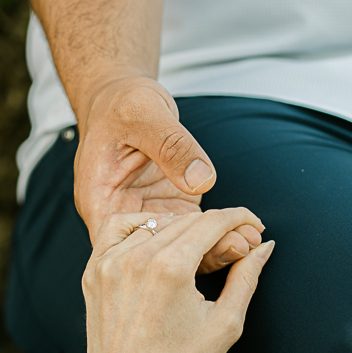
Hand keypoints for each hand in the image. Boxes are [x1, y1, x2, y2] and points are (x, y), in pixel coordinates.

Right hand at [74, 76, 262, 273]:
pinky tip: (246, 232)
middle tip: (242, 245)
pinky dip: (219, 235)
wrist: (123, 98)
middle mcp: (123, 215)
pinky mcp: (170, 207)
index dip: (163, 253)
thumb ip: (171, 146)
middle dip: (200, 254)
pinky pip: (194, 232)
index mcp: (100, 200)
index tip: (205, 245)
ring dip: (216, 247)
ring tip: (251, 240)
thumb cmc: (121, 104)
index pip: (126, 243)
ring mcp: (149, 214)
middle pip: (157, 252)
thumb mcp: (143, 115)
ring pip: (180, 247)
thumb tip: (201, 180)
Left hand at [81, 208, 273, 352]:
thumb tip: (264, 246)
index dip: (240, 218)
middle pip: (187, 220)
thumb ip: (246, 278)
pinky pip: (117, 229)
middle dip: (218, 227)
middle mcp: (138, 257)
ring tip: (199, 248)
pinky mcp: (94, 270)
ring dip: (182, 227)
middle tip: (235, 244)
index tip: (254, 225)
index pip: (213, 221)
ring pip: (155, 223)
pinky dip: (140, 226)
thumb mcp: (224, 324)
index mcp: (171, 267)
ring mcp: (110, 262)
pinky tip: (156, 238)